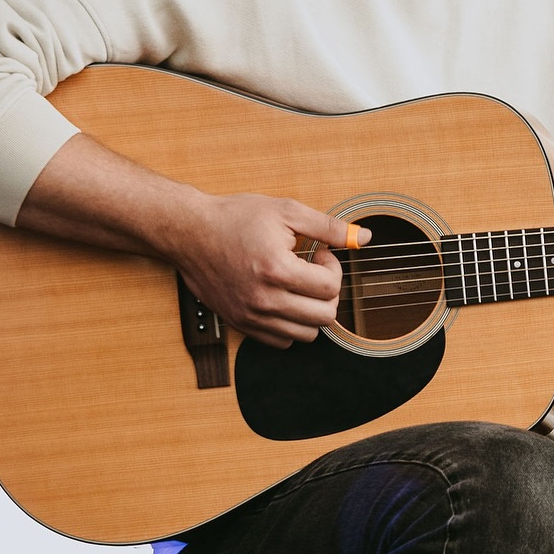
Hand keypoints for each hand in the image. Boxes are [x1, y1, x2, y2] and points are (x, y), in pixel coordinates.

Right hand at [170, 193, 366, 347]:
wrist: (189, 233)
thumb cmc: (234, 218)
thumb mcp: (286, 211)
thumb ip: (328, 226)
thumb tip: (364, 237)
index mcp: (276, 270)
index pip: (330, 288)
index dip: (333, 267)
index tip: (319, 253)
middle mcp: (264, 300)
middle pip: (323, 316)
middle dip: (328, 292)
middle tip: (313, 270)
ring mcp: (251, 316)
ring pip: (306, 334)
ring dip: (312, 311)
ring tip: (299, 286)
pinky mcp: (241, 324)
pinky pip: (281, 341)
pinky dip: (291, 325)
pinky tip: (284, 299)